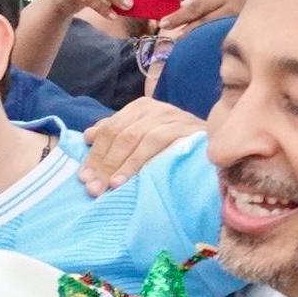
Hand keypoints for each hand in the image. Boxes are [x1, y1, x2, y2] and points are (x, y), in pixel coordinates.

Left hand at [78, 99, 202, 192]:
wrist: (215, 147)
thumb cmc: (175, 147)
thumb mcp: (143, 139)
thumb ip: (116, 135)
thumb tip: (88, 136)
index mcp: (141, 108)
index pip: (110, 129)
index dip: (94, 154)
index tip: (82, 178)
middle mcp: (157, 108)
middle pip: (121, 134)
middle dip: (103, 163)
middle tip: (92, 188)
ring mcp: (174, 117)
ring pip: (137, 138)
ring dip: (120, 164)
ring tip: (108, 186)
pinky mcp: (188, 130)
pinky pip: (159, 143)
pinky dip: (140, 162)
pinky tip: (128, 179)